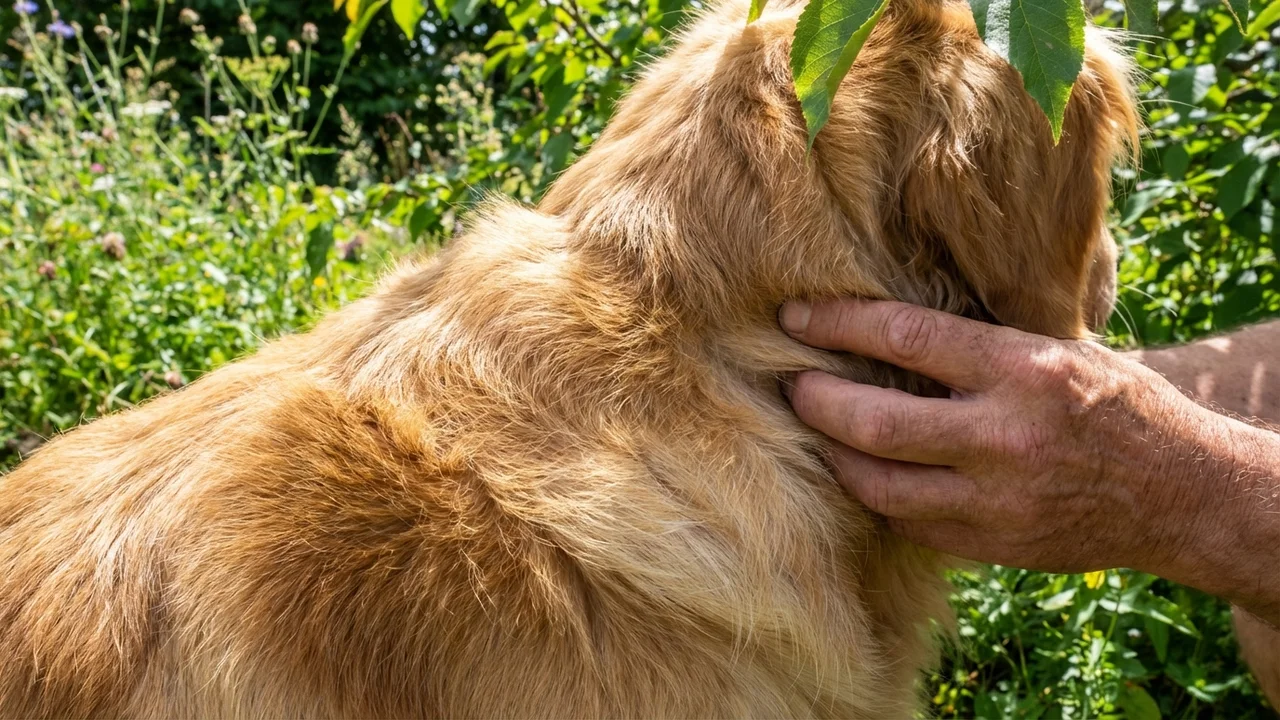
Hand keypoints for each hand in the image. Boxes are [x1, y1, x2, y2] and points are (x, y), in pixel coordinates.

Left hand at [779, 298, 1241, 576]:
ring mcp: (996, 501)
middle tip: (791, 383)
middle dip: (816, 400)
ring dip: (834, 455)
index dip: (837, 324)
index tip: (795, 315)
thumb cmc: (1116, 405)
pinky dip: (878, 496)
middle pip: (874, 423)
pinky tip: (864, 472)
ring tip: (816, 430)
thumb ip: (981, 344)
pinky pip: (908, 524)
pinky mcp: (992, 547)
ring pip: (879, 485)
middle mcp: (1004, 437)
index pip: (906, 338)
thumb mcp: (1060, 350)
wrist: (1180, 494)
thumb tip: (888, 323)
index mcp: (1022, 371)